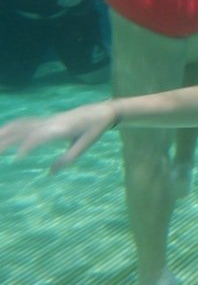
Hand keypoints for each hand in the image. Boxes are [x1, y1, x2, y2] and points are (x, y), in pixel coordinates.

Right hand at [0, 102, 116, 173]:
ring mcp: (47, 119)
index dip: (28, 145)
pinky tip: (2, 134)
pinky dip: (10, 127)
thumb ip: (68, 158)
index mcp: (62, 128)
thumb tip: (51, 173)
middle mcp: (51, 122)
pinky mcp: (45, 120)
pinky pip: (24, 122)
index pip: (40, 136)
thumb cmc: (95, 128)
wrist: (101, 111)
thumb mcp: (86, 144)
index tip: (16, 158)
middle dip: (7, 140)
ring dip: (5, 132)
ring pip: (21, 124)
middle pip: (25, 129)